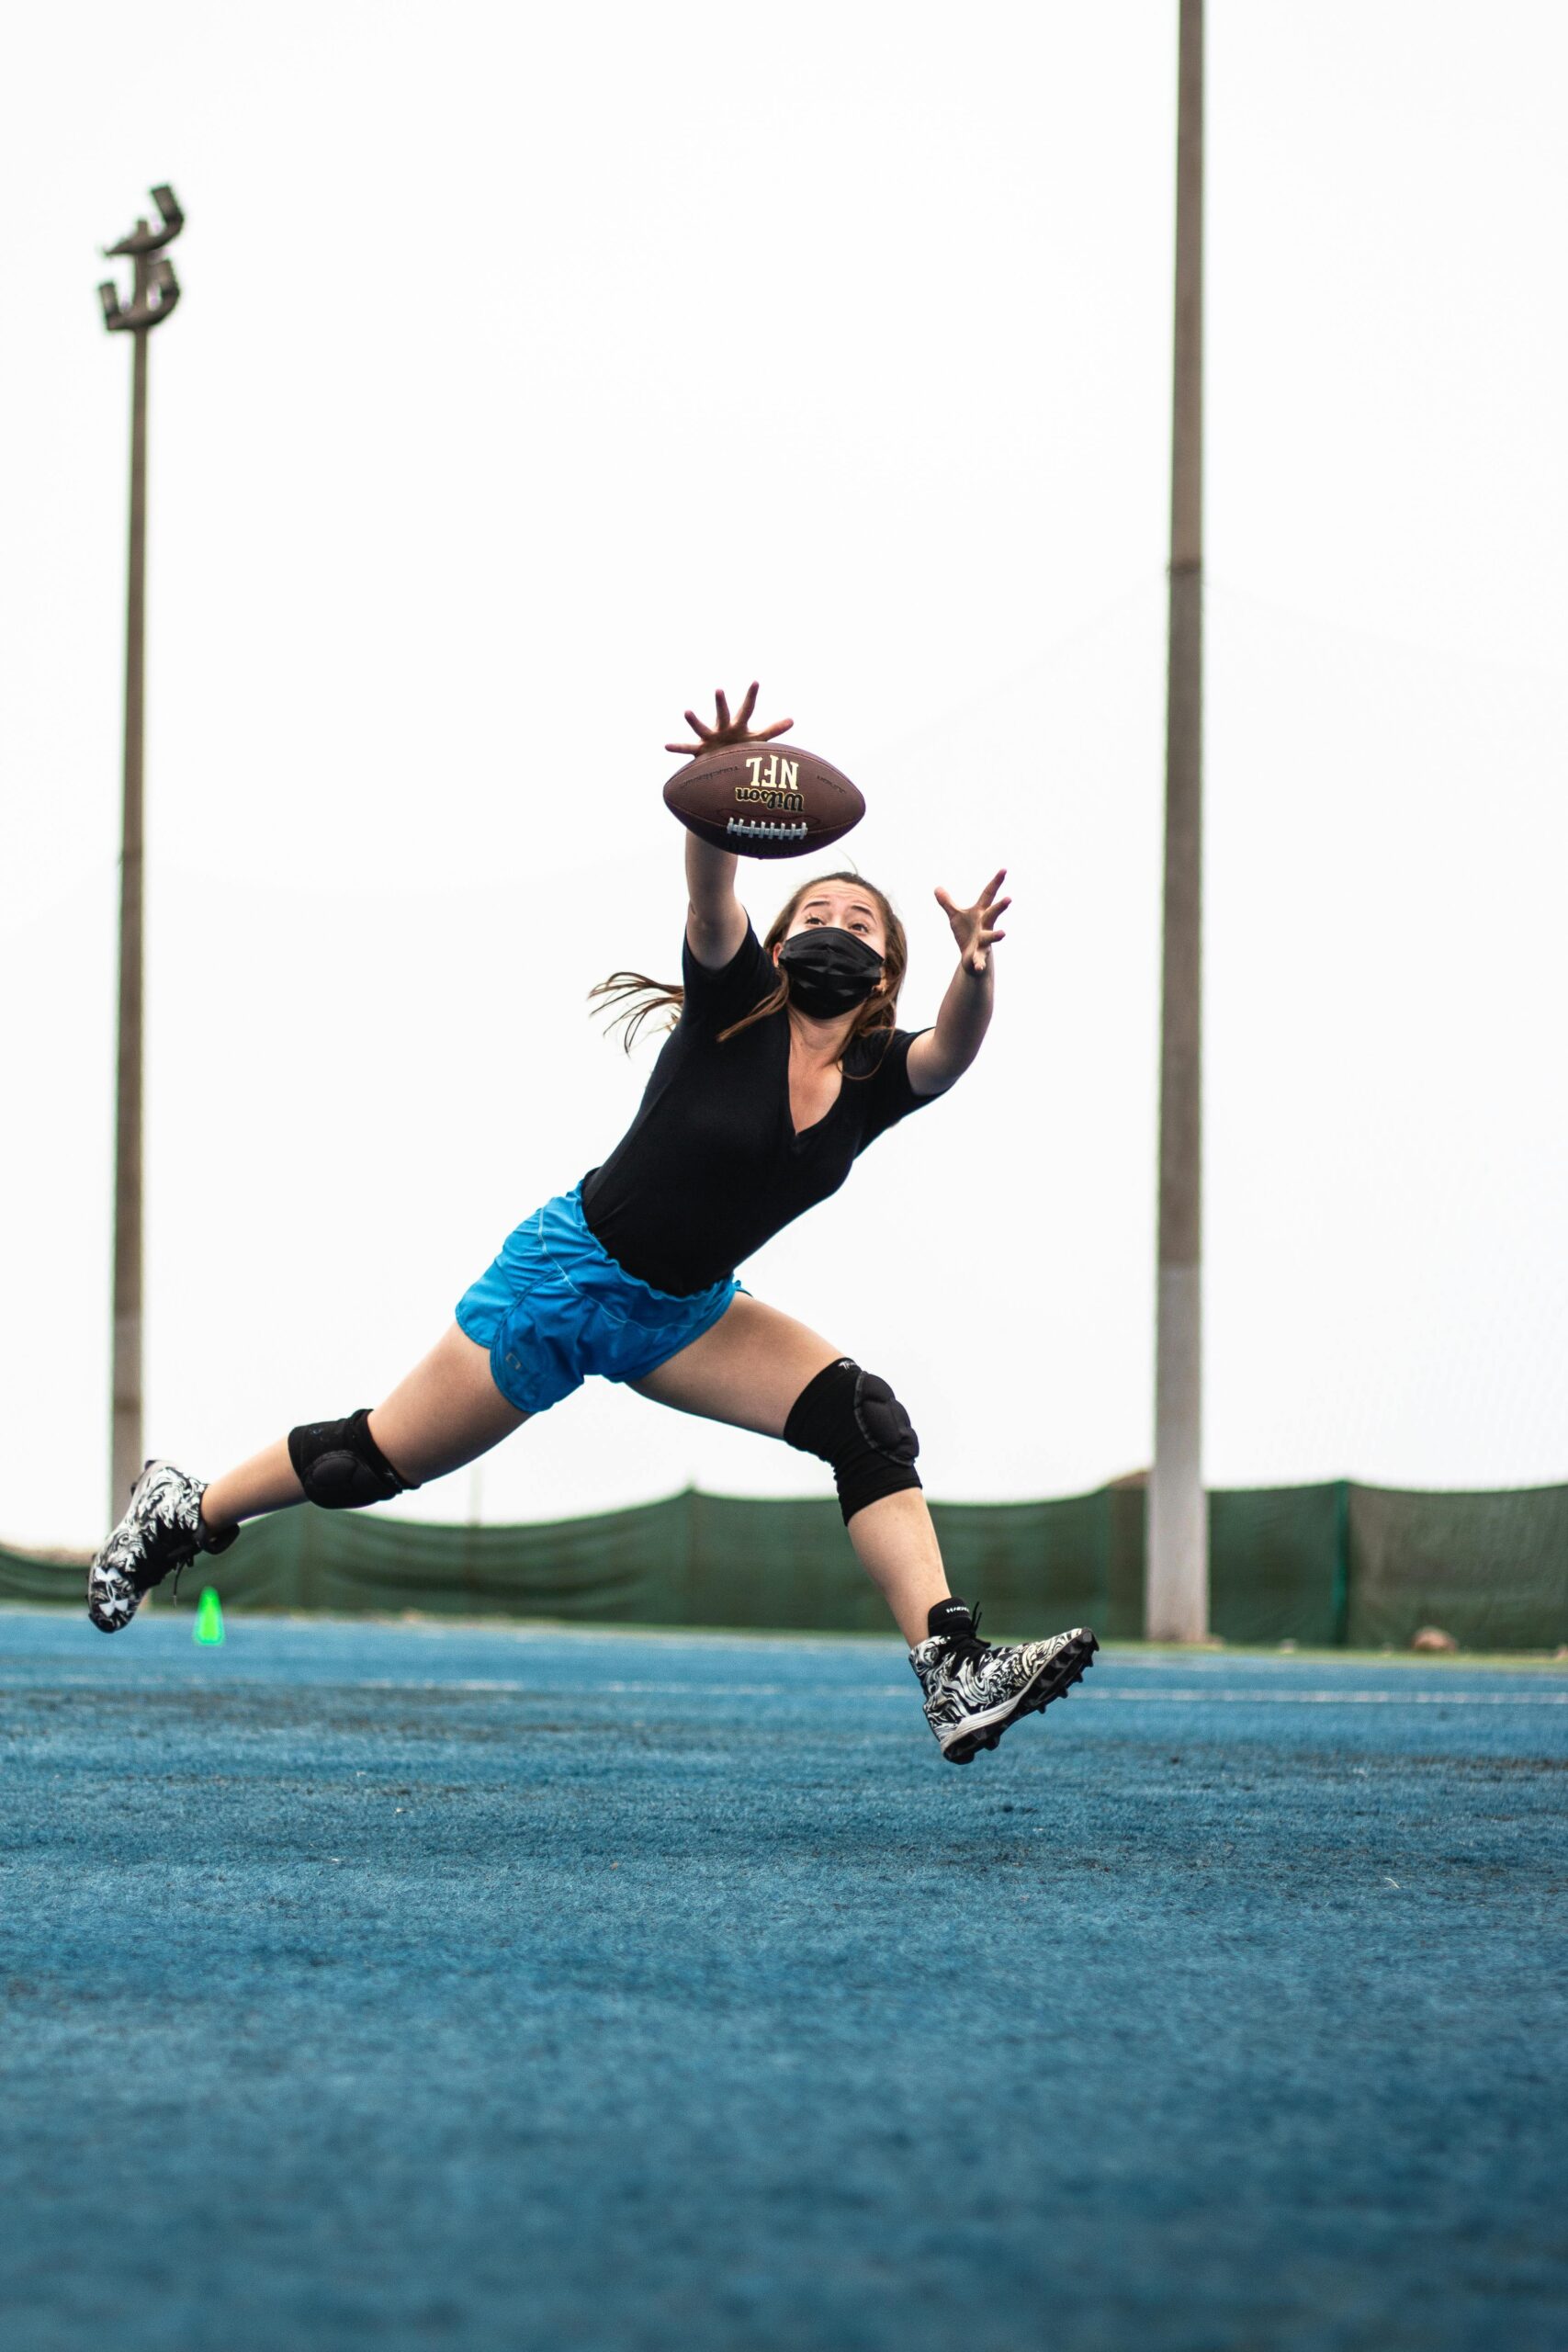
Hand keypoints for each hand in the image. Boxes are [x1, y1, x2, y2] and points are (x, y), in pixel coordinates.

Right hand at [665, 681, 793, 756]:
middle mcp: (722, 728)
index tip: (756, 681)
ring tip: (686, 711)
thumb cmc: (740, 748)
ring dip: (694, 720)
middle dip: (721, 703)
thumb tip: (792, 719)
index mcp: (737, 724)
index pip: (747, 708)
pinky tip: (666, 745)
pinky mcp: (701, 751)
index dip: (752, 696)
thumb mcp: (757, 739)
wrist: (722, 763)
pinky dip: (678, 748)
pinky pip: (688, 749)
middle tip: (719, 689)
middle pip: (723, 714)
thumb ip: (773, 729)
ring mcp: (710, 738)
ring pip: (701, 728)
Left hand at [935, 868, 1010, 974]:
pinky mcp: (978, 955)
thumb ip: (947, 903)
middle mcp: (985, 925)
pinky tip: (978, 968)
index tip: (1004, 869)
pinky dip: (979, 963)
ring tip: (1004, 933)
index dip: (996, 882)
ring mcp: (983, 940)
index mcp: (980, 913)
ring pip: (991, 937)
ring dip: (996, 935)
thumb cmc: (966, 933)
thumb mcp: (955, 916)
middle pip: (993, 914)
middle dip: (1001, 907)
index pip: (989, 894)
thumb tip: (936, 888)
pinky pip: (980, 959)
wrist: (971, 957)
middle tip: (1009, 898)